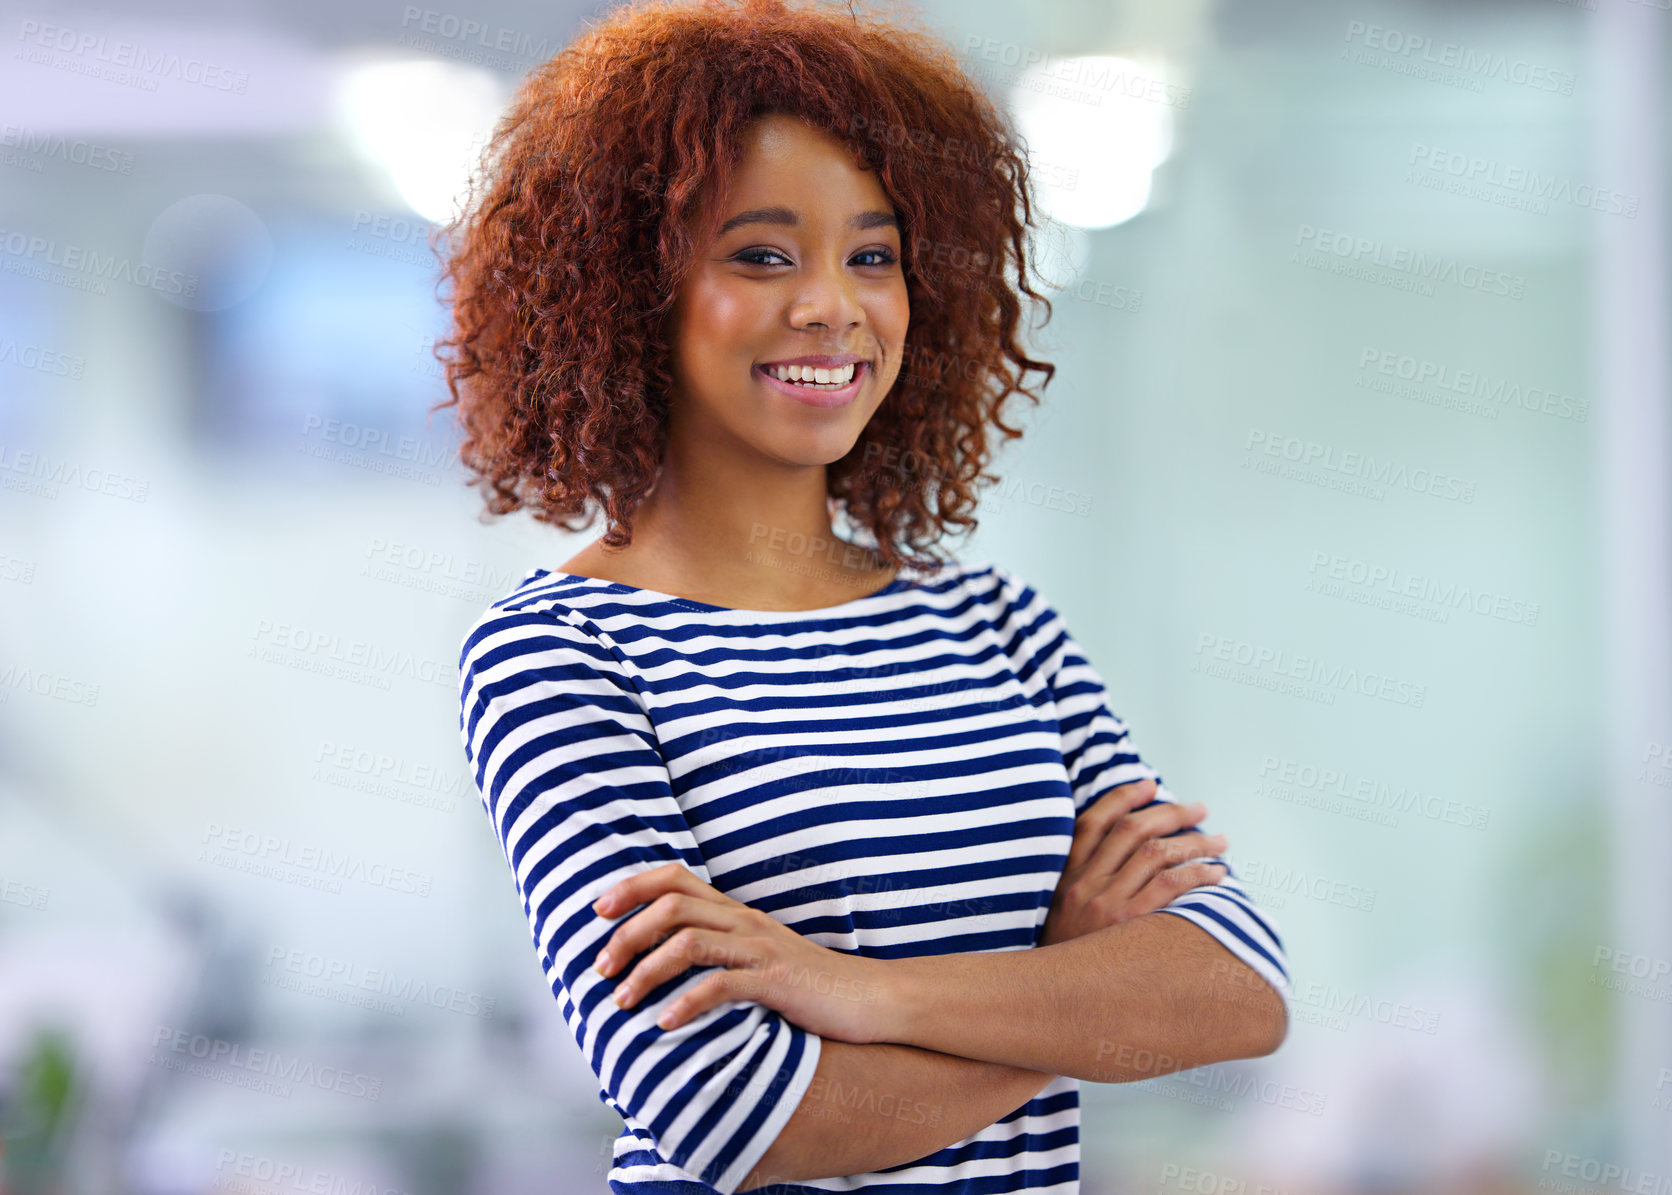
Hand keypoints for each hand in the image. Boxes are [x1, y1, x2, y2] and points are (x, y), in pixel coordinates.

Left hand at [590, 863, 889, 1042]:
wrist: (869, 998)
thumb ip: (717, 950)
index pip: (674, 879)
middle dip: (626, 934)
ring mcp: (761, 948)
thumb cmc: (807, 984)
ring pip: (689, 942)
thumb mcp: (756, 956)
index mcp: (735, 912)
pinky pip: (722, 984)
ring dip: (646, 970)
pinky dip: (687, 1003)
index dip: (631, 887)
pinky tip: (666, 1024)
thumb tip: (663, 962)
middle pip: (671, 906)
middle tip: (601, 969)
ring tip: (623, 1000)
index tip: (597, 912)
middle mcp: (743, 921)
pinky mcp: (777, 980)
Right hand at [1041, 778, 1228, 947]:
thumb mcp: (1059, 916)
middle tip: (1201, 809)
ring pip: (1157, 854)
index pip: (1093, 821)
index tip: (1149, 784)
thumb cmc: (1063, 961)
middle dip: (1171, 813)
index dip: (1122, 797)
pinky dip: (1197, 874)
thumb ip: (1081, 886)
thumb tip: (1120, 862)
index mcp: (1066, 876)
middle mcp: (1084, 883)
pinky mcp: (1129, 927)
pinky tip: (1216, 876)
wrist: (1050, 1004)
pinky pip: (1171, 887)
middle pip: (1133, 831)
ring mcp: (1106, 904)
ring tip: (1220, 843)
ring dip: (1194, 842)